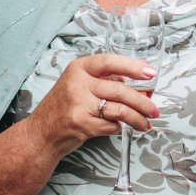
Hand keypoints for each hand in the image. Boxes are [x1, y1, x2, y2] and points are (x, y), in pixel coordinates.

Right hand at [30, 53, 159, 156]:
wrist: (41, 133)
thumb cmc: (63, 107)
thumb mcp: (78, 84)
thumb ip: (103, 81)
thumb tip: (139, 85)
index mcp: (79, 68)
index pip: (110, 62)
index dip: (133, 66)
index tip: (150, 73)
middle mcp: (78, 84)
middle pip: (120, 90)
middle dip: (142, 102)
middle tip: (154, 109)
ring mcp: (79, 104)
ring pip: (120, 109)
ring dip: (138, 118)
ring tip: (146, 123)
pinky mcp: (82, 123)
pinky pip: (112, 125)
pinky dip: (120, 127)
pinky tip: (123, 128)